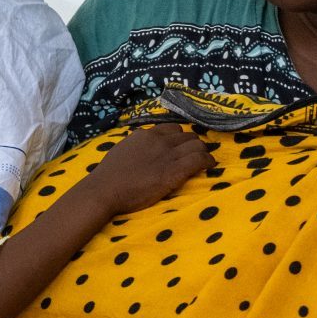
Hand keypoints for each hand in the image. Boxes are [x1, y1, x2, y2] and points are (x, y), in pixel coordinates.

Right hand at [79, 121, 211, 214]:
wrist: (106, 189)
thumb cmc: (109, 175)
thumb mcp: (123, 150)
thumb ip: (136, 145)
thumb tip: (140, 146)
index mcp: (145, 134)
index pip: (172, 128)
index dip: (180, 137)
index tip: (181, 146)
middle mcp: (159, 140)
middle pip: (187, 135)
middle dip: (193, 144)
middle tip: (195, 155)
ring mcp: (167, 154)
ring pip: (196, 144)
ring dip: (202, 151)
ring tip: (204, 160)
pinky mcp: (174, 171)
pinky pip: (199, 159)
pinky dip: (208, 160)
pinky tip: (211, 165)